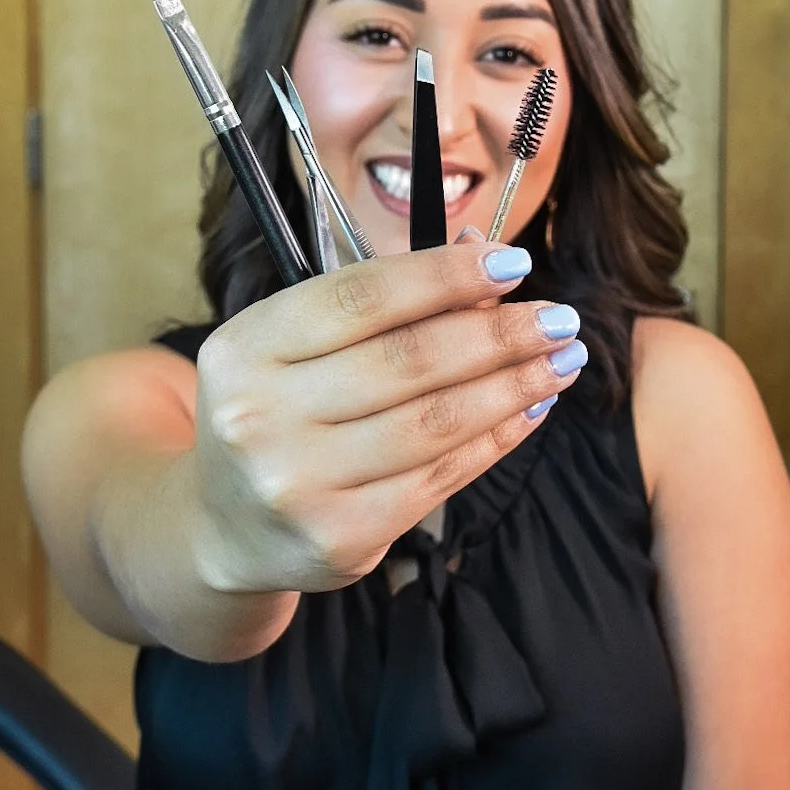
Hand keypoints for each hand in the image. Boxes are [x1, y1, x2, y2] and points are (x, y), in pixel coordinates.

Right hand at [189, 241, 586, 594]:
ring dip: (514, 386)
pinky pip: (440, 477)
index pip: (361, 297)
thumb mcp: (299, 342)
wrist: (225, 527)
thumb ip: (383, 298)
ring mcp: (298, 484)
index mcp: (246, 347)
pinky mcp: (340, 539)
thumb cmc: (279, 409)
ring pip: (435, 422)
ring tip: (563, 360)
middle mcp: (261, 416)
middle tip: (559, 318)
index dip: (445, 275)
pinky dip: (498, 438)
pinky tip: (531, 408)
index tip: (513, 261)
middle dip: (499, 334)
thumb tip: (482, 250)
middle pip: (409, 361)